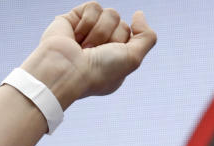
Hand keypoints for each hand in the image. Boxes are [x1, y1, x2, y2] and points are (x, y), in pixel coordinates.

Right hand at [23, 3, 156, 106]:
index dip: (123, 44)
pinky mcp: (73, 19)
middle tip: (95, 53)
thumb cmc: (99, 71)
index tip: (110, 59)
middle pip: (121, 23)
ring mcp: (88, 30)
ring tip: (85, 47)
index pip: (131, 34)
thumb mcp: (133, 59)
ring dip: (99, 32)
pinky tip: (76, 37)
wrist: (67, 70)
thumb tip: (139, 14)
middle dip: (111, 38)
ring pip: (110, 13)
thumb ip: (147, 37)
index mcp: (115, 56)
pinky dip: (87, 23)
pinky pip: (93, 6)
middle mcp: (102, 43)